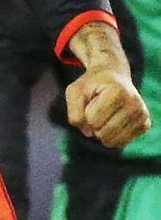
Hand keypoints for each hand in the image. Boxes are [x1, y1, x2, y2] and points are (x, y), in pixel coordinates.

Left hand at [67, 22, 149, 147]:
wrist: (113, 76)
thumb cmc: (91, 84)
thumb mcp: (75, 91)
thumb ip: (74, 112)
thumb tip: (89, 133)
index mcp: (119, 91)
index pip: (92, 119)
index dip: (85, 112)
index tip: (92, 98)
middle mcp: (135, 103)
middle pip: (101, 133)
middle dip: (93, 123)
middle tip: (98, 106)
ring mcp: (142, 115)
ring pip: (111, 141)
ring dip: (101, 130)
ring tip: (106, 112)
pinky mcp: (145, 125)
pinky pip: (120, 143)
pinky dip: (110, 135)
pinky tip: (114, 119)